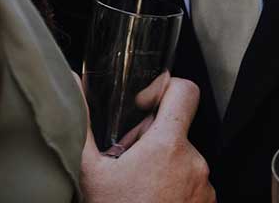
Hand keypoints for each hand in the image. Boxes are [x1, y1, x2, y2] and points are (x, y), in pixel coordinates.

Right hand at [80, 75, 214, 202]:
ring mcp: (205, 190)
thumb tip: (73, 87)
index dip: (163, 88)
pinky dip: (173, 191)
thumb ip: (82, 126)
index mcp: (169, 146)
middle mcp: (195, 164)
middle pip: (177, 132)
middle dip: (152, 141)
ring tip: (136, 190)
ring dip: (163, 169)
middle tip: (126, 163)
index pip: (184, 91)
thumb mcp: (90, 174)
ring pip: (183, 162)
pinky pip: (192, 187)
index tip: (142, 107)